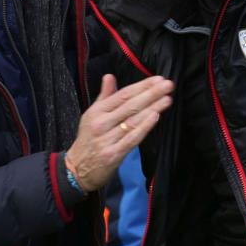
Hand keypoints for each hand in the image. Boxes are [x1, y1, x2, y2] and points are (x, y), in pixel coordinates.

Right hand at [65, 74, 172, 191]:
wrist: (77, 169)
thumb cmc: (88, 140)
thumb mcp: (91, 115)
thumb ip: (104, 96)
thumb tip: (109, 76)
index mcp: (97, 111)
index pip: (123, 95)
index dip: (141, 86)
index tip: (158, 79)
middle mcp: (101, 123)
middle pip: (130, 105)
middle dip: (151, 94)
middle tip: (168, 85)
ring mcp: (107, 139)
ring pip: (133, 120)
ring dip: (152, 108)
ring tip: (167, 99)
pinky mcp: (113, 154)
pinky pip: (132, 138)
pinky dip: (144, 127)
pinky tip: (155, 117)